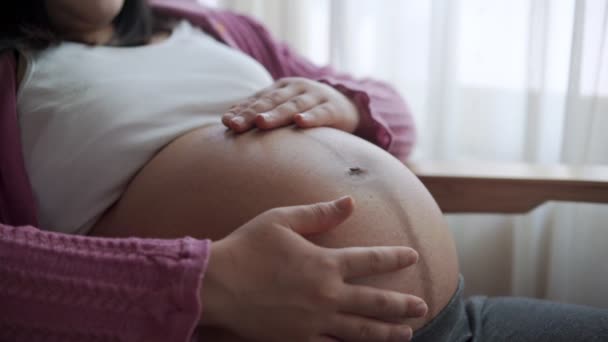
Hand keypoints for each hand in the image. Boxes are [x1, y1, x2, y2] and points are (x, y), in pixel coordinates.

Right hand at [200, 196, 426, 341]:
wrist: (217, 285)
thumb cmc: (247, 247)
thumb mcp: (282, 220)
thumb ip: (320, 214)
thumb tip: (350, 202)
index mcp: (325, 263)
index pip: (371, 260)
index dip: (395, 257)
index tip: (413, 256)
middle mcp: (327, 295)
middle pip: (375, 302)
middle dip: (402, 305)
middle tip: (423, 306)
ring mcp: (314, 322)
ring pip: (361, 331)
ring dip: (387, 333)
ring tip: (407, 334)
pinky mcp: (298, 341)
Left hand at [222, 77, 360, 133]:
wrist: (347, 105)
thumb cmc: (307, 110)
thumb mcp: (285, 106)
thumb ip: (260, 111)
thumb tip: (226, 121)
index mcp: (281, 88)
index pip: (258, 100)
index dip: (242, 110)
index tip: (226, 123)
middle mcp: (296, 89)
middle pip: (271, 102)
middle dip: (252, 113)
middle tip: (236, 125)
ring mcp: (316, 97)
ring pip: (293, 106)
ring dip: (276, 114)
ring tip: (261, 123)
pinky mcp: (334, 108)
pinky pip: (321, 113)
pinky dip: (310, 117)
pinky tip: (300, 122)